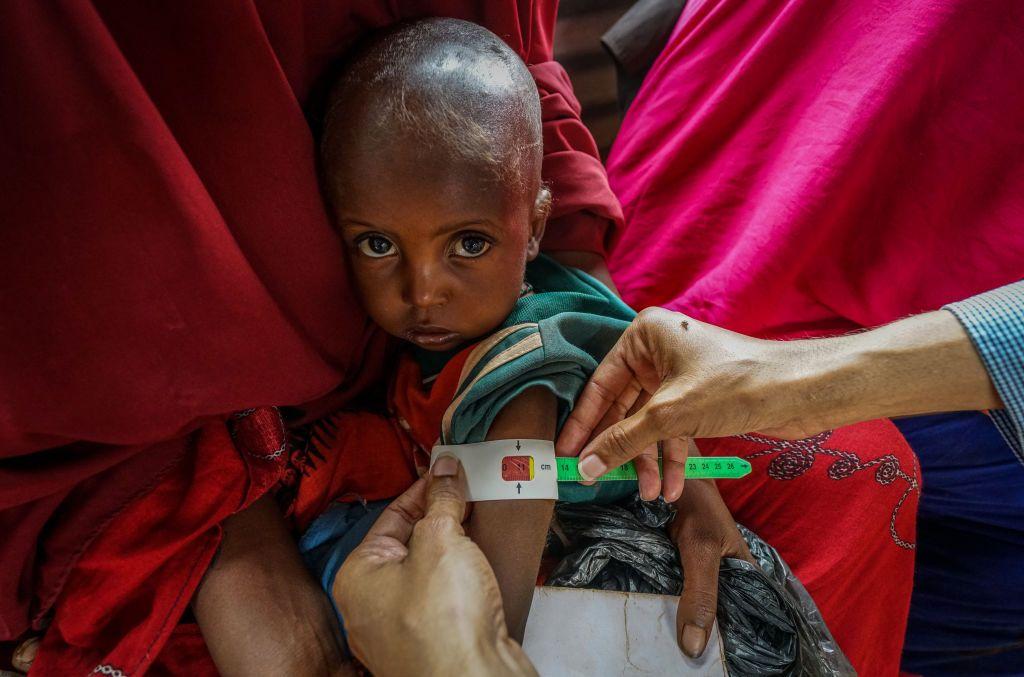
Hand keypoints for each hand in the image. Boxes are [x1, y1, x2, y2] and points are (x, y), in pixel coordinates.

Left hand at [333, 457, 536, 676]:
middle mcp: (372, 606)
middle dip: (442, 518)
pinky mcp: (432, 645)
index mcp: (358, 577)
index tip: (450, 472)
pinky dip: (463, 579)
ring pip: (429, 573)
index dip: (425, 489)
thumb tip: (445, 472)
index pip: (391, 516)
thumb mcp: (441, 542)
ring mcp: (401, 630)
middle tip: (470, 494)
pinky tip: (484, 565)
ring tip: (482, 525)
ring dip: (455, 549)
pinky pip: (444, 599)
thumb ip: (442, 502)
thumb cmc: (444, 626)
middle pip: (410, 543)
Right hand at [557, 307, 792, 498]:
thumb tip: (586, 466)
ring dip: (648, 459)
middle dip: (620, 448)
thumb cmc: (735, 385)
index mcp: (645, 335)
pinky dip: (671, 457)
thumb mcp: (670, 415)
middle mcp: (658, 350)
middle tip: (600, 480)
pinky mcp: (698, 397)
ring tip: (649, 494)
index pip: (601, 384)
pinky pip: (672, 429)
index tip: (566, 453)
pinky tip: (671, 487)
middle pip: (624, 406)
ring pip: (649, 422)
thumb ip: (624, 441)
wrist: (800, 390)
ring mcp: (679, 374)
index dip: (584, 423)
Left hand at [669, 479, 754, 657]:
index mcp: (746, 578)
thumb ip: (701, 594)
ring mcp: (697, 577)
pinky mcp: (673, 571)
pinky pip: (667, 596)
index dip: (732, 646)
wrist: (665, 475)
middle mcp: (724, 581)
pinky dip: (658, 609)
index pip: (747, 623)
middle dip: (699, 638)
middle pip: (714, 621)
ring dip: (675, 626)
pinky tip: (646, 626)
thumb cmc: (696, 507)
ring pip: (687, 610)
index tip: (711, 667)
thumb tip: (694, 648)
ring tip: (659, 652)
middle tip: (678, 662)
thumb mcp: (701, 550)